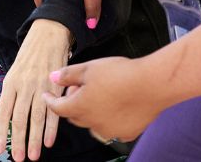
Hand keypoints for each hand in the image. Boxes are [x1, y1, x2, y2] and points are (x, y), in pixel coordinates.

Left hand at [0, 19, 72, 160]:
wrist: (50, 32)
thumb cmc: (29, 55)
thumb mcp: (13, 73)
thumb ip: (7, 99)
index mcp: (11, 82)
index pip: (4, 112)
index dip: (1, 132)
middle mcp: (25, 84)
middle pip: (20, 118)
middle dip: (18, 141)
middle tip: (18, 159)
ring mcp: (41, 85)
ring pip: (37, 117)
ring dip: (35, 139)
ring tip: (32, 155)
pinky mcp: (57, 84)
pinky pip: (54, 109)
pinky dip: (51, 127)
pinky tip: (48, 140)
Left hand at [43, 56, 162, 142]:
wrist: (152, 84)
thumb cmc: (120, 74)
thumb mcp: (90, 68)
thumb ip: (69, 75)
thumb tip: (52, 78)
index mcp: (79, 108)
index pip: (57, 108)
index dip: (50, 100)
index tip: (47, 95)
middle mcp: (92, 124)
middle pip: (75, 116)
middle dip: (73, 103)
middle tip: (79, 87)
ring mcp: (110, 131)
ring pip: (93, 123)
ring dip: (92, 112)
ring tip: (101, 94)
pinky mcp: (126, 133)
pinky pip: (113, 127)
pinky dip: (111, 118)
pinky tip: (119, 104)